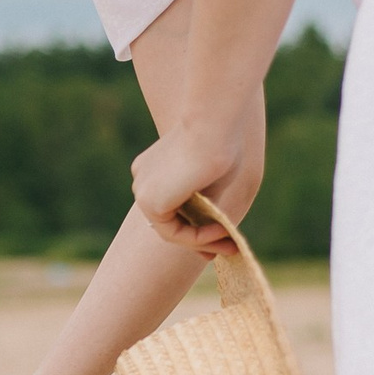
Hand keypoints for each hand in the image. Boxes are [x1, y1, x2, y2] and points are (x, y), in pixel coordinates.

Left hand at [131, 87, 268, 250]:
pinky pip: (174, 233)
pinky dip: (199, 238)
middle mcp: (142, 180)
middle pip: (171, 220)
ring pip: (172, 231)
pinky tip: (221, 232)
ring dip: (204, 242)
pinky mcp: (149, 202)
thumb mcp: (214, 178)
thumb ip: (208, 204)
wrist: (213, 124)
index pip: (172, 205)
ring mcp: (142, 192)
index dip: (195, 225)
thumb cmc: (222, 143)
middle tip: (227, 250)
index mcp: (154, 167)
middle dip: (200, 240)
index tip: (220, 236)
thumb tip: (217, 232)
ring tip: (231, 245)